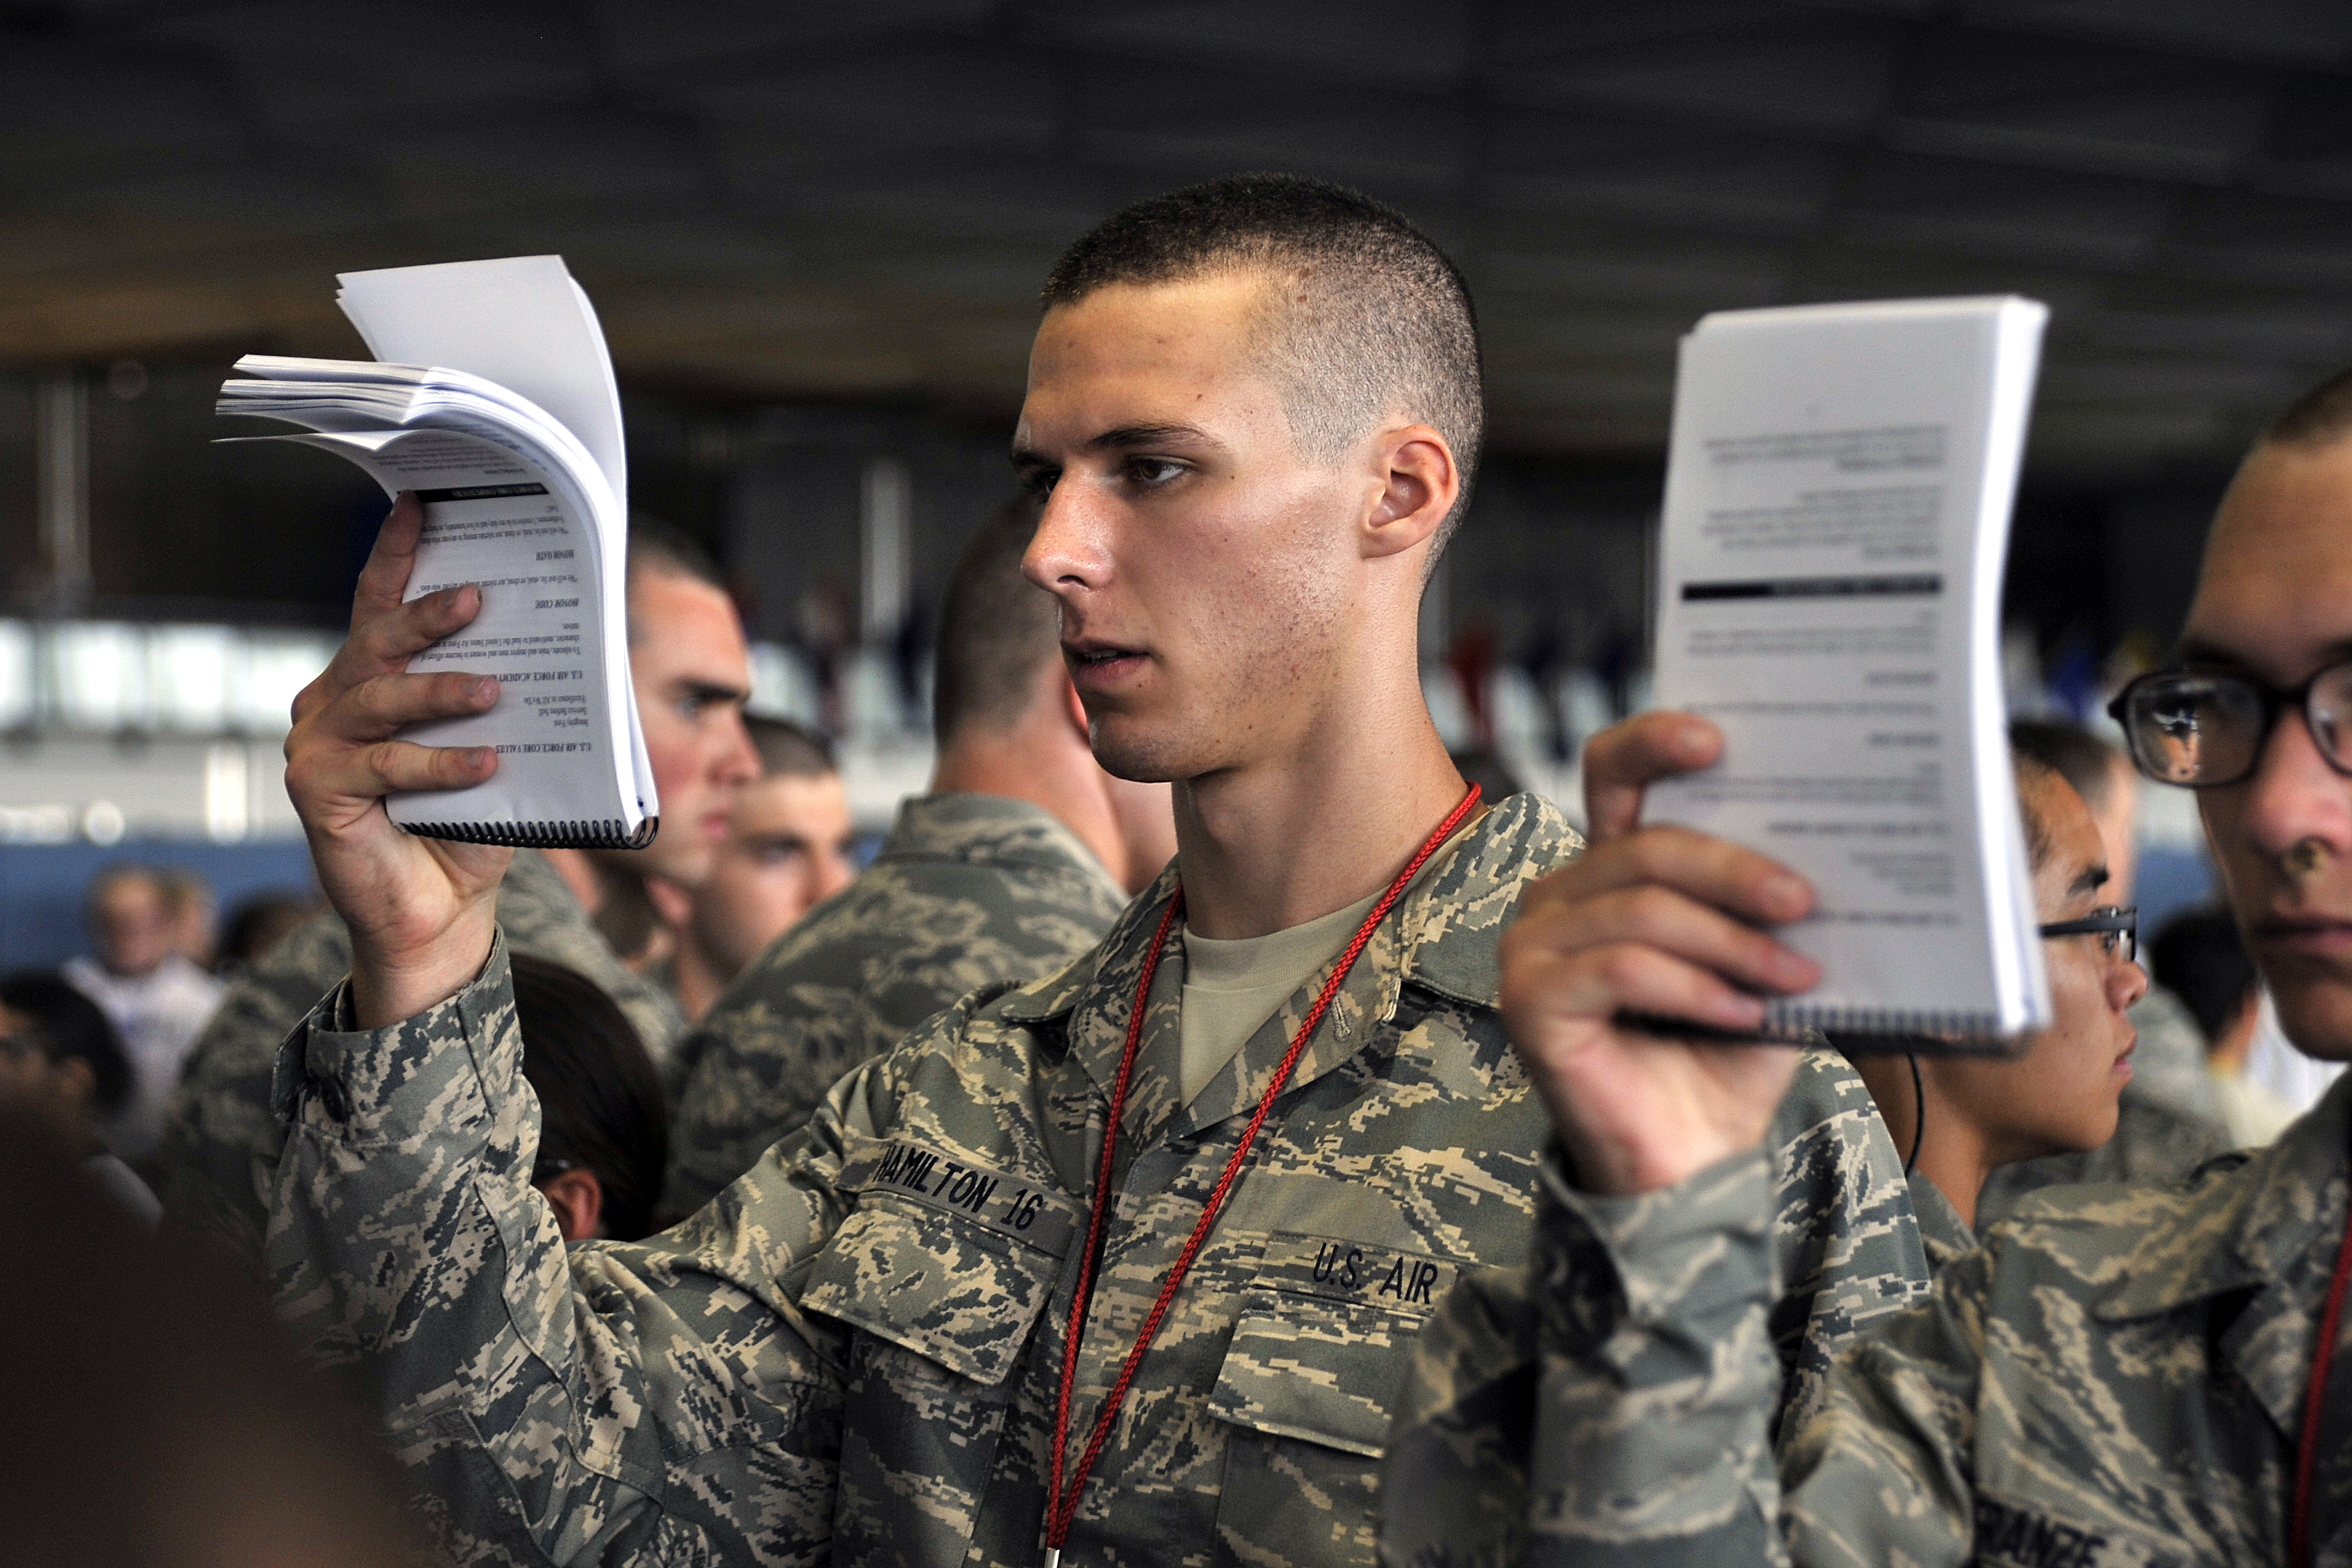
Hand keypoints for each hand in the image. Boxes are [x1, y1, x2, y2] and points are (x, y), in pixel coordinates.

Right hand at [284, 494, 511, 1026]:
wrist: (440, 910)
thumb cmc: (469, 822)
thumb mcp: (499, 747)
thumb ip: (510, 700)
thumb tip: (582, 648)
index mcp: (370, 678)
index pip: (380, 603)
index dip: (398, 554)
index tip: (421, 503)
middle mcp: (333, 699)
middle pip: (379, 640)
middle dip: (429, 614)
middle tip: (478, 597)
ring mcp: (317, 741)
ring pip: (381, 697)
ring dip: (440, 691)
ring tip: (493, 691)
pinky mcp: (316, 786)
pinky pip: (385, 762)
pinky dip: (439, 761)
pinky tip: (486, 763)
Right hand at [1499, 713, 1818, 1194]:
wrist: (1696, 1157)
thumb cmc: (1724, 1052)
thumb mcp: (1763, 963)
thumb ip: (1774, 909)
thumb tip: (1834, 853)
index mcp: (1608, 869)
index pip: (1612, 774)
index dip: (1654, 742)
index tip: (1717, 739)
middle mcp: (1558, 896)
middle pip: (1647, 847)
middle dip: (1736, 871)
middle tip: (1806, 900)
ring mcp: (1532, 946)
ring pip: (1641, 909)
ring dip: (1730, 942)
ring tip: (1795, 976)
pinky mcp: (1529, 1000)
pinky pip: (1623, 968)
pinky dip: (1695, 988)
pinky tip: (1744, 1013)